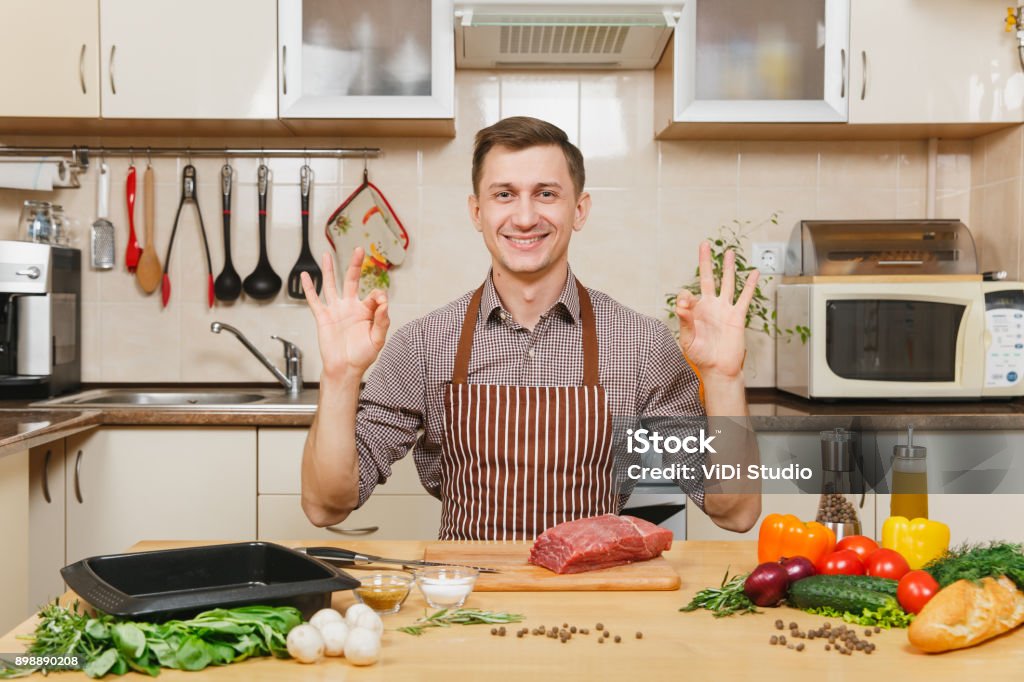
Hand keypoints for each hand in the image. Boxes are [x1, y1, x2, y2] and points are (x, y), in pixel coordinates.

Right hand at [301, 247, 389, 379]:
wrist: (345, 369)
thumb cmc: (362, 356)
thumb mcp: (378, 339)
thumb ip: (383, 321)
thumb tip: (385, 303)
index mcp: (366, 311)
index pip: (375, 295)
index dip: (379, 296)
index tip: (381, 304)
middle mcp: (350, 307)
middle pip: (351, 280)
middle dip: (355, 265)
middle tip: (359, 250)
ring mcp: (336, 310)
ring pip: (332, 285)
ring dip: (330, 270)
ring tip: (327, 254)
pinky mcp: (323, 317)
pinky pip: (314, 300)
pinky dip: (309, 288)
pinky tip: (306, 276)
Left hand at [675, 242, 758, 380]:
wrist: (719, 369)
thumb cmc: (701, 356)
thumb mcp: (688, 340)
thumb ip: (685, 321)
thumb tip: (680, 304)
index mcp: (694, 312)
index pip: (687, 295)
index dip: (684, 298)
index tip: (684, 305)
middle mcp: (709, 306)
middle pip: (708, 278)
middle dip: (705, 261)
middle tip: (704, 245)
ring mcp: (724, 309)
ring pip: (727, 283)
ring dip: (727, 267)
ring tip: (728, 252)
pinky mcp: (737, 316)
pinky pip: (744, 297)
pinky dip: (750, 285)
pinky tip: (754, 273)